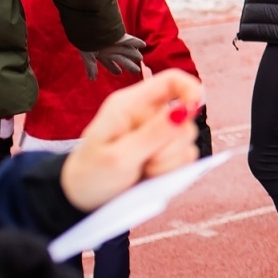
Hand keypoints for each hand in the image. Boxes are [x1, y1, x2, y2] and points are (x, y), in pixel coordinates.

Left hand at [60, 69, 204, 211]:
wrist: (82, 197)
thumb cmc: (91, 174)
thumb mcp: (119, 157)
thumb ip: (153, 135)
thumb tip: (184, 110)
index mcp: (131, 104)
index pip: (171, 80)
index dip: (190, 88)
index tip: (195, 109)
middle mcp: (148, 115)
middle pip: (185, 116)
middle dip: (173, 144)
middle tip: (148, 162)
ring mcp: (159, 134)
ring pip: (187, 139)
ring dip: (171, 161)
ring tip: (144, 170)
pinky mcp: (166, 153)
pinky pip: (186, 157)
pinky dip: (174, 170)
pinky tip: (151, 175)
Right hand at [80, 33, 147, 80]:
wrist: (89, 27)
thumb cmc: (86, 41)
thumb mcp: (87, 56)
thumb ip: (91, 67)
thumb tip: (92, 79)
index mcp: (102, 55)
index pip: (109, 65)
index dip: (113, 69)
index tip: (118, 73)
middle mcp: (110, 50)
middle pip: (121, 59)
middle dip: (129, 65)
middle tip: (136, 71)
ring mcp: (115, 43)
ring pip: (127, 51)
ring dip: (134, 54)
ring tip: (140, 58)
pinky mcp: (120, 36)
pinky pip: (130, 40)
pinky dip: (136, 42)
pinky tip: (143, 44)